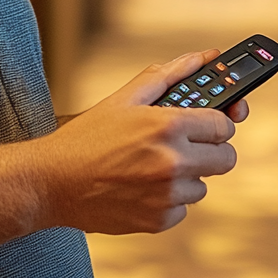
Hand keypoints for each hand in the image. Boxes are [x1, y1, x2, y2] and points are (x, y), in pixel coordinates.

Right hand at [33, 50, 243, 234]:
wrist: (52, 181)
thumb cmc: (88, 136)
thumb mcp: (126, 97)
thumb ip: (170, 74)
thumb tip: (206, 57)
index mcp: (168, 125)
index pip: (224, 125)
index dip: (216, 123)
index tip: (206, 125)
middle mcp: (173, 161)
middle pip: (225, 158)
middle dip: (210, 150)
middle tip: (184, 145)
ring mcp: (167, 194)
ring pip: (203, 185)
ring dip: (186, 176)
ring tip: (150, 166)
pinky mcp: (159, 220)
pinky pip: (183, 208)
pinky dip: (168, 199)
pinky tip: (140, 187)